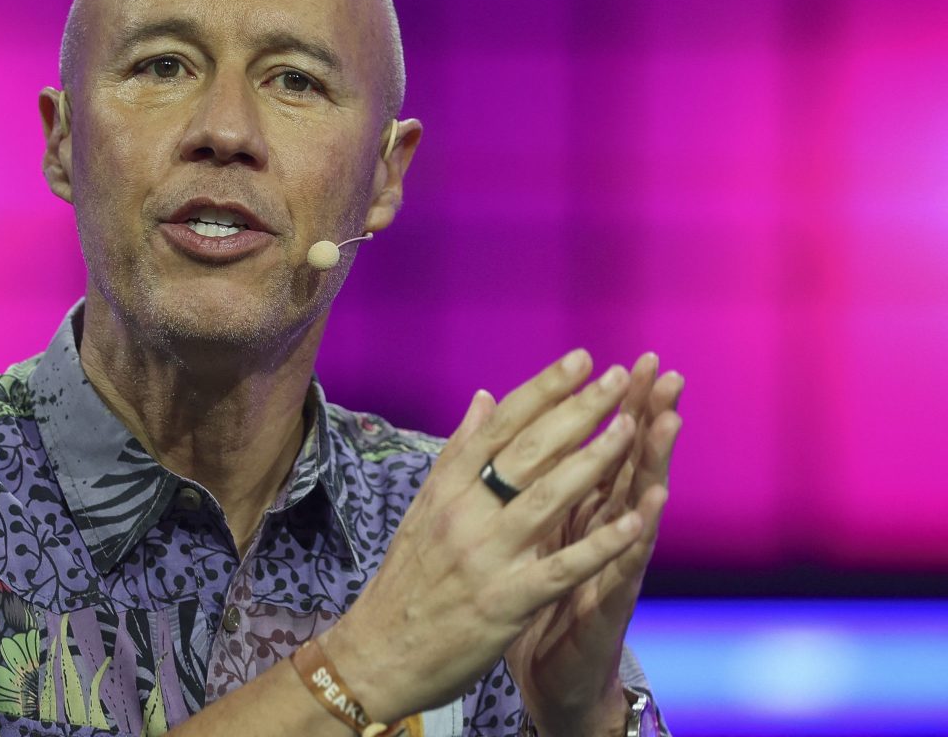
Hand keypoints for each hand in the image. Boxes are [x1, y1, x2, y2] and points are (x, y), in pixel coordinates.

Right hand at [321, 350, 645, 724]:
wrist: (378, 651)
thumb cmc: (406, 579)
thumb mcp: (425, 507)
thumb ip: (460, 452)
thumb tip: (486, 398)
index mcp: (446, 488)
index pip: (500, 426)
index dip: (542, 390)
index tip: (579, 360)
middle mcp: (464, 513)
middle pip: (527, 451)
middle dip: (576, 412)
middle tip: (615, 379)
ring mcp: (486, 557)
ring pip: (546, 498)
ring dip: (593, 461)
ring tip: (631, 429)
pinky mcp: (505, 602)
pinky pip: (560, 567)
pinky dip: (600, 545)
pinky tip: (634, 523)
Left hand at [505, 353, 683, 736]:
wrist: (550, 675)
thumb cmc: (541, 597)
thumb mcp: (534, 534)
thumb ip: (541, 484)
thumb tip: (531, 431)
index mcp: (581, 510)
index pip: (604, 447)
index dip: (621, 405)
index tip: (636, 359)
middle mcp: (604, 532)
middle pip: (628, 466)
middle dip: (647, 418)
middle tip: (668, 374)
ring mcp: (611, 566)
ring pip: (634, 508)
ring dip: (651, 463)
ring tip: (668, 420)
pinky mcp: (604, 604)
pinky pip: (619, 565)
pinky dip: (631, 535)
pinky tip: (650, 506)